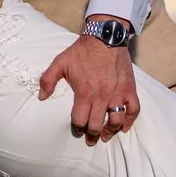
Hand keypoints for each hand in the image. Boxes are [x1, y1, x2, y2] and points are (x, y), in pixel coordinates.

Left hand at [37, 29, 138, 143]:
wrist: (105, 37)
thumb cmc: (82, 51)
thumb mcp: (60, 62)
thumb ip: (48, 80)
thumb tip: (41, 96)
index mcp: (84, 93)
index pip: (80, 120)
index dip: (78, 128)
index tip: (78, 129)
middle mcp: (101, 97)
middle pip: (96, 125)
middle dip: (92, 134)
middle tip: (90, 139)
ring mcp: (117, 94)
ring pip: (115, 121)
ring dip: (110, 131)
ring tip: (105, 135)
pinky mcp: (129, 89)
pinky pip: (133, 109)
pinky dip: (129, 120)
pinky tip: (123, 127)